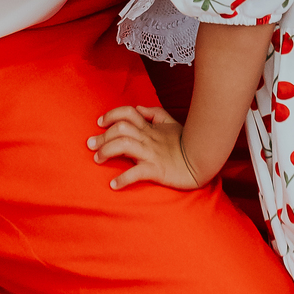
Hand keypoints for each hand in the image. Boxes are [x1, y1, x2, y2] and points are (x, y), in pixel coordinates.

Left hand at [88, 103, 202, 189]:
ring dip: (106, 151)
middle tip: (90, 145)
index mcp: (150, 128)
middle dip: (102, 136)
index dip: (112, 115)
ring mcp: (151, 154)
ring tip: (97, 160)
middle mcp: (148, 138)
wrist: (202, 160)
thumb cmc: (186, 142)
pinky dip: (124, 179)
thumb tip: (139, 108)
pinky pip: (137, 173)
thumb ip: (154, 114)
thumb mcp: (171, 123)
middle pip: (120, 129)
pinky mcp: (157, 170)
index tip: (100, 123)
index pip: (128, 113)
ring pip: (123, 145)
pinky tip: (114, 185)